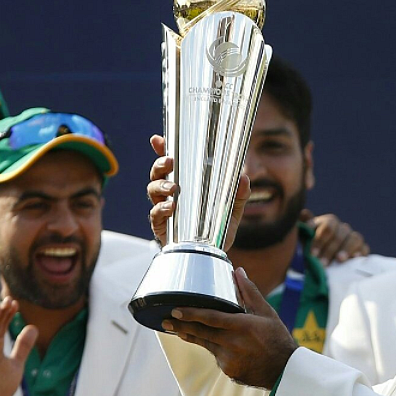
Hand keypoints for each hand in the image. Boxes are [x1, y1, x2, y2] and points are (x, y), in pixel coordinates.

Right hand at [147, 135, 249, 250]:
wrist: (212, 255)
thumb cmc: (217, 228)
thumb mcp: (232, 209)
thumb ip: (239, 194)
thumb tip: (244, 178)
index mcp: (185, 183)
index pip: (172, 163)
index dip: (162, 149)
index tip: (158, 140)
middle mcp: (170, 193)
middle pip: (157, 173)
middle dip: (160, 165)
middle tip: (171, 162)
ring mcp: (163, 209)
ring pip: (152, 190)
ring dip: (160, 186)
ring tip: (173, 189)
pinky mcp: (161, 226)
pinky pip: (154, 214)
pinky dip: (160, 209)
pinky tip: (170, 207)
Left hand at [162, 267, 296, 387]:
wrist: (284, 371)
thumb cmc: (277, 338)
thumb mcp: (266, 313)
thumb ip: (249, 292)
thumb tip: (238, 271)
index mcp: (241, 326)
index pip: (210, 318)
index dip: (190, 314)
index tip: (175, 311)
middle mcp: (232, 343)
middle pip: (200, 333)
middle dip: (181, 326)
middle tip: (166, 321)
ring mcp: (228, 360)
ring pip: (206, 345)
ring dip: (193, 336)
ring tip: (179, 330)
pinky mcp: (228, 371)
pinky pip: (216, 356)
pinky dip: (214, 349)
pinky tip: (217, 344)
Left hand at [301, 210, 369, 264]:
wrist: (322, 261)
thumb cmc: (310, 248)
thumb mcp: (303, 238)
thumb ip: (303, 227)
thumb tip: (304, 212)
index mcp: (327, 223)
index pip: (328, 226)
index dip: (320, 240)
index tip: (313, 254)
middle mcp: (341, 228)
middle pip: (340, 235)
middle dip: (330, 250)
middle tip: (322, 264)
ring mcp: (352, 237)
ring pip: (354, 238)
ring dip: (346, 249)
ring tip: (339, 260)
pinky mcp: (361, 248)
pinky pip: (364, 247)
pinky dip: (360, 252)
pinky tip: (354, 258)